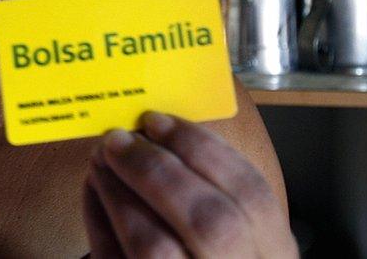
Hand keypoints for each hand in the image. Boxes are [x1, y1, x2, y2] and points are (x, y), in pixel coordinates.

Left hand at [83, 113, 297, 257]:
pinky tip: (95, 190)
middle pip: (209, 223)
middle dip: (157, 170)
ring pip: (155, 247)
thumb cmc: (210, 250)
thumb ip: (213, 186)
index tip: (158, 120)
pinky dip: (100, 220)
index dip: (202, 149)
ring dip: (120, 191)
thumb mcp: (240, 230)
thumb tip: (157, 132)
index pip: (251, 195)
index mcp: (270, 252)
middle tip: (119, 138)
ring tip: (101, 158)